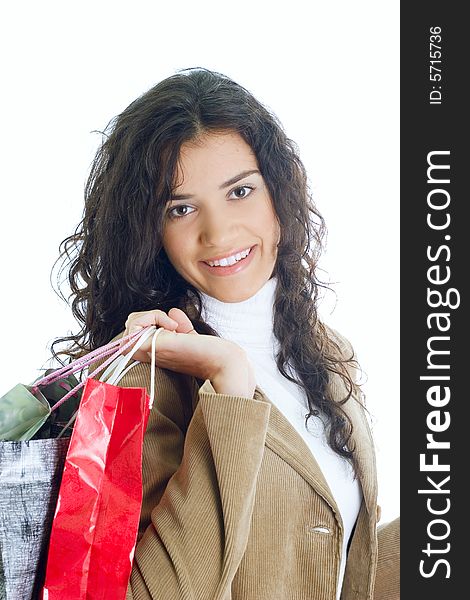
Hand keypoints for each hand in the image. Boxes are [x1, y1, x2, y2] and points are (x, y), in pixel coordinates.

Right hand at [122, 308, 255, 397]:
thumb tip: (172, 310)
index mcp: (156, 352)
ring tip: (174, 326)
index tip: (175, 325)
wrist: (223, 362)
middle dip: (148, 316)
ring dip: (151, 316)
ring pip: (130, 323)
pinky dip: (154, 316)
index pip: (135, 332)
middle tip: (173, 324)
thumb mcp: (189, 336)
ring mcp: (149, 351)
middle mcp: (149, 353)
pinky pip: (136, 324)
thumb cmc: (211, 353)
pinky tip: (174, 327)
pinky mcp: (153, 346)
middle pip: (130, 325)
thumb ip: (180, 325)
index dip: (149, 322)